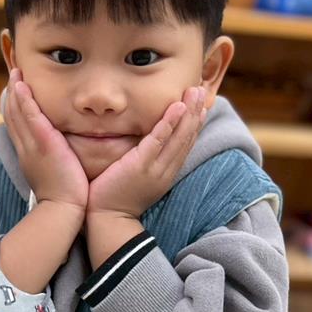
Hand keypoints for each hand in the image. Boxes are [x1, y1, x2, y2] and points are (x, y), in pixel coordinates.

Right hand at [4, 69, 88, 215]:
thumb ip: (57, 161)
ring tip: (16, 71)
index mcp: (29, 155)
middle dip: (12, 94)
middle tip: (14, 74)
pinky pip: (30, 117)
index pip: (19, 126)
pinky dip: (24, 100)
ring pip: (17, 112)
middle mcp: (26, 148)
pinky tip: (22, 85)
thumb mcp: (56, 175)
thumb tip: (63, 154)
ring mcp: (32, 145)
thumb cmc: (66, 199)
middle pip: (12, 115)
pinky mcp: (43, 144)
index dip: (16, 107)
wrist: (63, 211)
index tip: (18, 92)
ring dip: (15, 90)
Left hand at [86, 86, 207, 220]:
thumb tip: (143, 148)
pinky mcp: (141, 166)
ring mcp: (155, 168)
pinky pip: (158, 141)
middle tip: (203, 89)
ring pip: (178, 137)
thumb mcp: (137, 179)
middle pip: (186, 137)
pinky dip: (169, 124)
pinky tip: (177, 107)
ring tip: (196, 91)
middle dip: (196, 112)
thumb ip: (144, 162)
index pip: (184, 145)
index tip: (202, 106)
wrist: (108, 221)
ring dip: (189, 112)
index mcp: (166, 173)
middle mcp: (166, 170)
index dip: (194, 124)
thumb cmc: (116, 199)